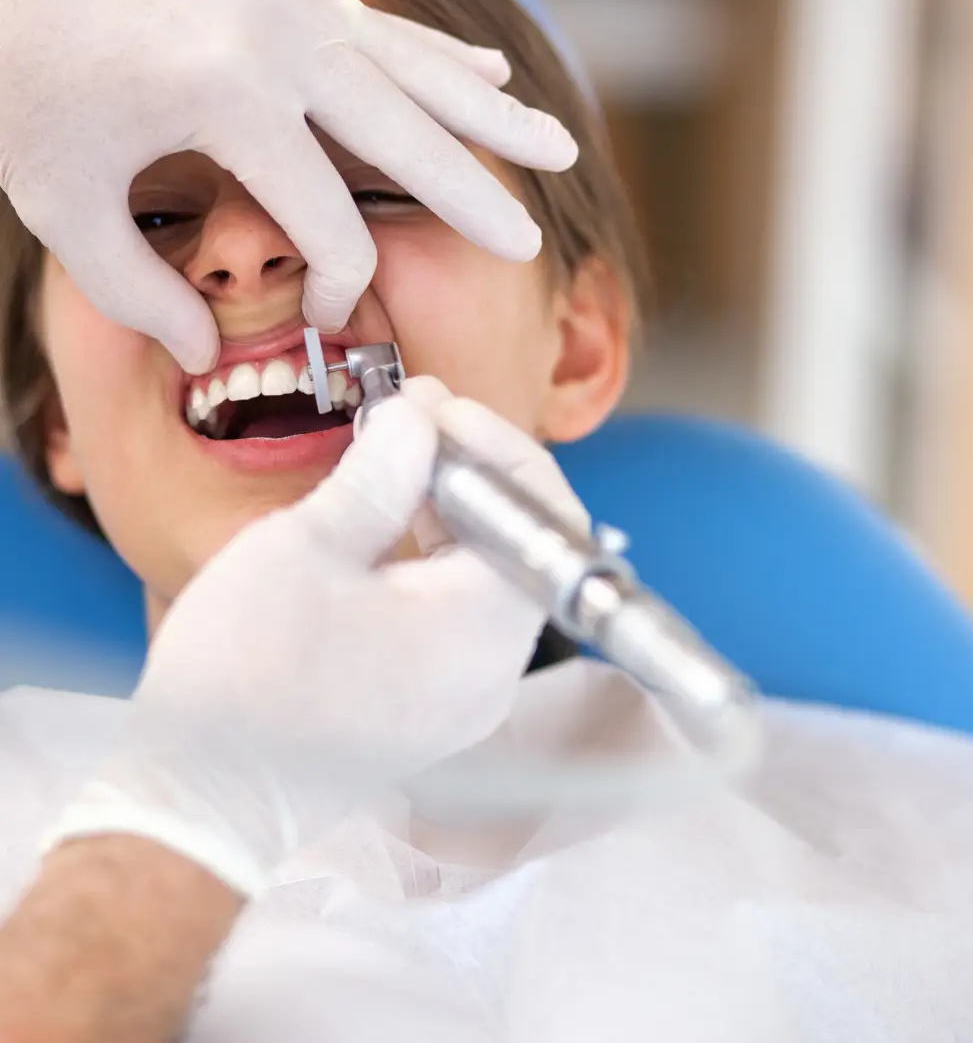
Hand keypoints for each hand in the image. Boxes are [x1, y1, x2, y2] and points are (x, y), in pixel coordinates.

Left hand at [0, 0, 577, 372]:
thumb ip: (139, 289)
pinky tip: (491, 71)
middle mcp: (278, 40)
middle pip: (413, 138)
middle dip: (476, 201)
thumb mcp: (58, 197)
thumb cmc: (11, 70)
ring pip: (421, 71)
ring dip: (493, 116)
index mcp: (229, 99)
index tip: (323, 324)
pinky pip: (384, 28)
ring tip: (560, 149)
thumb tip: (206, 351)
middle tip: (529, 245)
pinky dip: (440, 57)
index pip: (330, 225)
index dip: (339, 290)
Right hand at [46, 379, 587, 896]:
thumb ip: (381, 476)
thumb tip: (420, 420)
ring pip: (483, 576)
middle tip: (407, 419)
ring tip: (389, 459)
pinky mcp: (433, 706)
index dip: (494, 443)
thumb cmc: (244, 679)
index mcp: (485, 628)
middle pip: (515, 542)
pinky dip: (428, 562)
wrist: (201, 800)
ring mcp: (468, 694)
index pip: (538, 512)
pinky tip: (385, 523)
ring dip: (445, 512)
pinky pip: (454, 616)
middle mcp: (496, 669)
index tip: (435, 405)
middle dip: (465, 470)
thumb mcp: (307, 550)